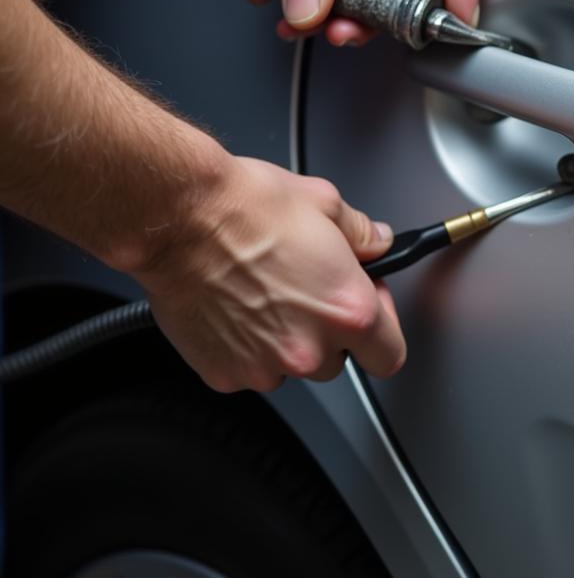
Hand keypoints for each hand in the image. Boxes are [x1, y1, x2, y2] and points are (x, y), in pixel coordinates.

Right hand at [139, 157, 404, 392]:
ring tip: (264, 292)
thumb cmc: (245, 208)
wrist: (177, 218)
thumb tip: (377, 242)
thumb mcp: (324, 203)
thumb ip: (363, 234)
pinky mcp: (224, 374)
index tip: (367, 307)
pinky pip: (247, 368)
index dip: (382, 330)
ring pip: (291, 365)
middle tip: (306, 289)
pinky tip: (235, 306)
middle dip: (327, 330)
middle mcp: (310, 348)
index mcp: (348, 310)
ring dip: (285, 340)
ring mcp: (264, 367)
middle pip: (337, 360)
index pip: (390, 354)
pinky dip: (244, 347)